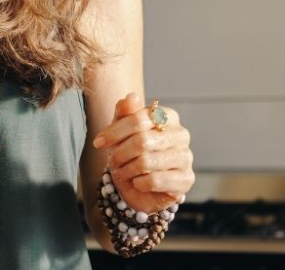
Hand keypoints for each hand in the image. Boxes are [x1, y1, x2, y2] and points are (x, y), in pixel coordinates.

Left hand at [92, 93, 194, 213]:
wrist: (141, 186)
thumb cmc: (131, 153)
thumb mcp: (122, 130)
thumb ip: (125, 112)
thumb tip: (132, 97)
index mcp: (168, 116)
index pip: (139, 119)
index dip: (115, 131)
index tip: (98, 142)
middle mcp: (181, 134)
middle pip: (142, 141)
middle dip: (120, 153)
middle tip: (112, 161)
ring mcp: (186, 157)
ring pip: (146, 161)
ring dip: (127, 170)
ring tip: (122, 172)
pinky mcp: (186, 179)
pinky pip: (154, 180)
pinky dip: (139, 183)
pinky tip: (137, 183)